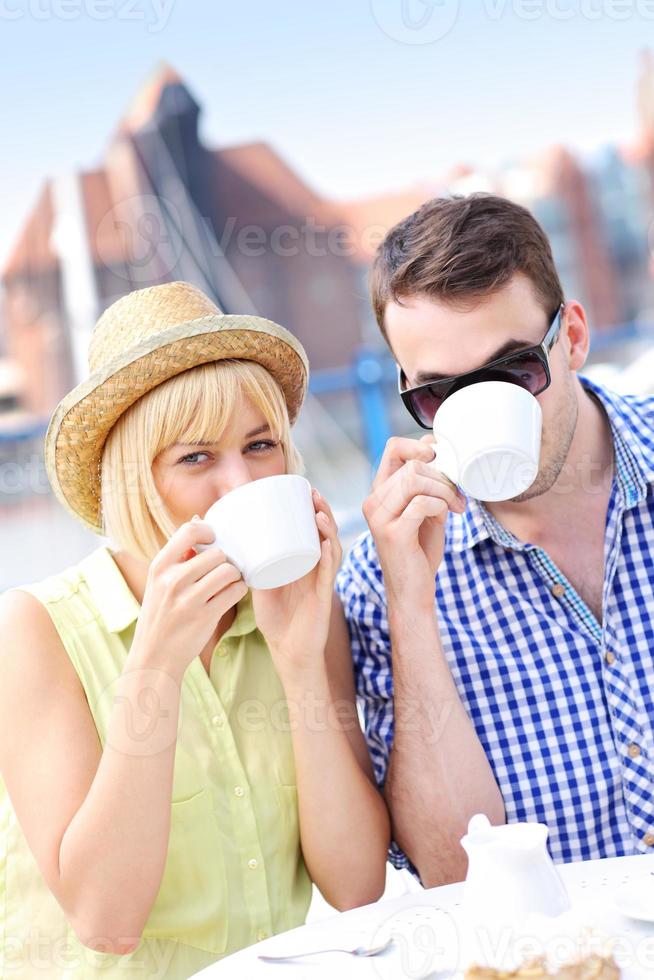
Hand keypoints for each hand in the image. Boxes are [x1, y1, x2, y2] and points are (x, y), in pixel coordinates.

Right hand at [131, 519, 247, 677]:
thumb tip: (198, 521)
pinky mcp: (205, 616)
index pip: (189, 531)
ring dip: (235, 576)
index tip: (215, 540)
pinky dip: (239, 590)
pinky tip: (232, 594)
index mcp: (159, 567)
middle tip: (224, 570)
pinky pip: (235, 591)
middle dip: (225, 561)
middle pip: (216, 553)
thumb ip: (179, 556)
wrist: (154, 657)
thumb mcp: (158, 583)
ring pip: (228, 571)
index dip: (209, 532)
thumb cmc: (160, 616)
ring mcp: (188, 599)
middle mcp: (172, 580)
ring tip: (229, 582)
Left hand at [251, 490, 341, 680]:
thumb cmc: (275, 618)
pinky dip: (327, 556)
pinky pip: (328, 572)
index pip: (312, 529)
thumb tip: (221, 542)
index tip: (303, 489)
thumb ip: (247, 564)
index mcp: (303, 561)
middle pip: (325, 532)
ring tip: (317, 511)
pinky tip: (324, 542)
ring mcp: (321, 580)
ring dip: (327, 527)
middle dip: (321, 510)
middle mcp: (316, 567)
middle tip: (311, 492)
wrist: (287, 652)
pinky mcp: (322, 596)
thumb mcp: (258, 583)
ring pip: (330, 547)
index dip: (312, 508)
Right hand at [363, 435, 465, 609]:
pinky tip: (447, 516)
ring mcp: (380, 517)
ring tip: (455, 505)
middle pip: (412, 464)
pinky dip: (441, 505)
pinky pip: (423, 503)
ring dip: (443, 490)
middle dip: (442, 476)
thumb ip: (428, 484)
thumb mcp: (425, 510)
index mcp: (379, 492)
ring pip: (415, 479)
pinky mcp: (393, 533)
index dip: (422, 447)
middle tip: (457, 495)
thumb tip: (438, 451)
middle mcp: (373, 501)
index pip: (394, 447)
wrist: (413, 592)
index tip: (443, 464)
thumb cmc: (419, 551)